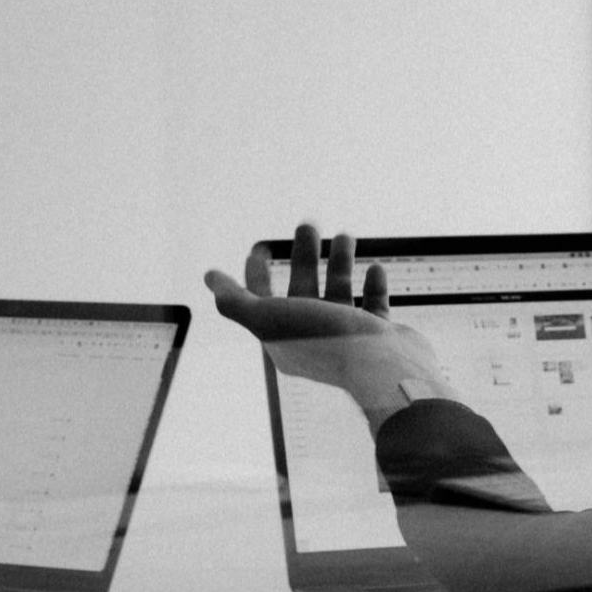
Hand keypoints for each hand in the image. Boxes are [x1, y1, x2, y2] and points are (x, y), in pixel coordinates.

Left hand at [205, 224, 454, 431]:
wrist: (382, 367)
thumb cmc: (324, 340)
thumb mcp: (268, 318)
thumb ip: (235, 301)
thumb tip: (209, 278)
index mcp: (284, 339)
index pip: (261, 302)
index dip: (256, 273)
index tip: (260, 246)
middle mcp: (314, 339)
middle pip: (302, 289)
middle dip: (303, 256)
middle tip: (308, 224)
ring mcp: (349, 339)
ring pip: (339, 294)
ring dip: (340, 264)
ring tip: (346, 235)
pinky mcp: (379, 338)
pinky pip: (374, 307)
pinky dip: (373, 286)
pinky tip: (375, 269)